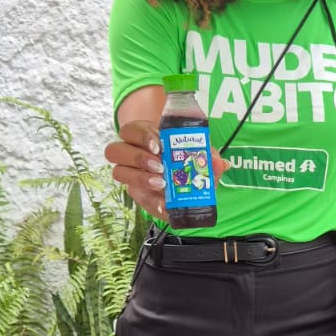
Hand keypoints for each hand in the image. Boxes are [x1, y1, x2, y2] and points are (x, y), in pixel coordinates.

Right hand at [105, 120, 228, 219]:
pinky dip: (153, 202)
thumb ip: (208, 157)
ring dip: (140, 178)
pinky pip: (137, 197)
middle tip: (159, 166)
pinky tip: (166, 205)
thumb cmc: (185, 158)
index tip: (159, 145)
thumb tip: (220, 163)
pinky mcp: (137, 193)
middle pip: (115, 150)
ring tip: (161, 184)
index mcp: (143, 135)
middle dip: (137, 158)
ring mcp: (130, 174)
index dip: (142, 136)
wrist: (182, 180)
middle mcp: (130, 153)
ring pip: (118, 172)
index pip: (131, 130)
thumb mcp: (198, 153)